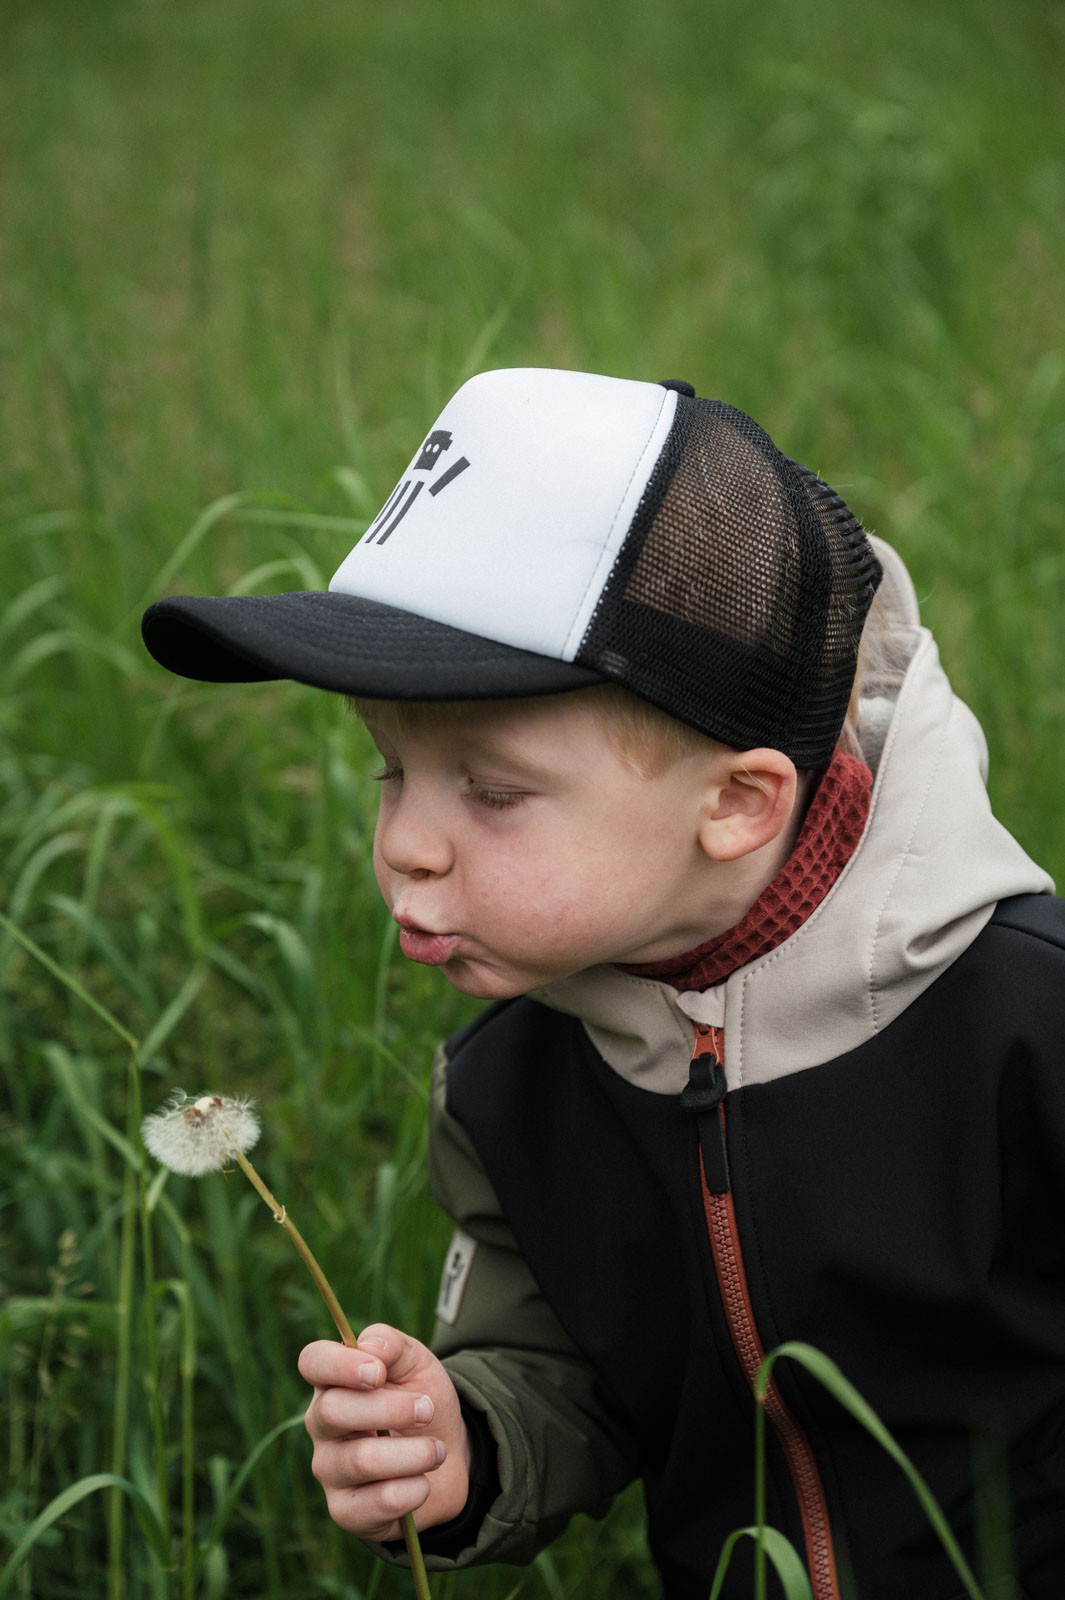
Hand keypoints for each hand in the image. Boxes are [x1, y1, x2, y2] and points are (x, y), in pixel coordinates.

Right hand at [299, 1323, 470, 1540]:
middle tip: (428, 1410)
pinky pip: (377, 1502)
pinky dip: (413, 1489)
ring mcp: (329, 1469)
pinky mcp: (345, 1511)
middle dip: (392, 1409)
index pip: (312, 1362)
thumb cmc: (422, 1401)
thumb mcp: (416, 1364)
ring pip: (361, 1459)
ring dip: (414, 1452)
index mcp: (334, 1381)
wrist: (449, 1457)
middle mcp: (321, 1425)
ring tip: (436, 1450)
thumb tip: (369, 1346)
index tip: (379, 1373)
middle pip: (334, 1411)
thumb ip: (393, 1345)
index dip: (340, 1364)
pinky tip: (422, 1483)